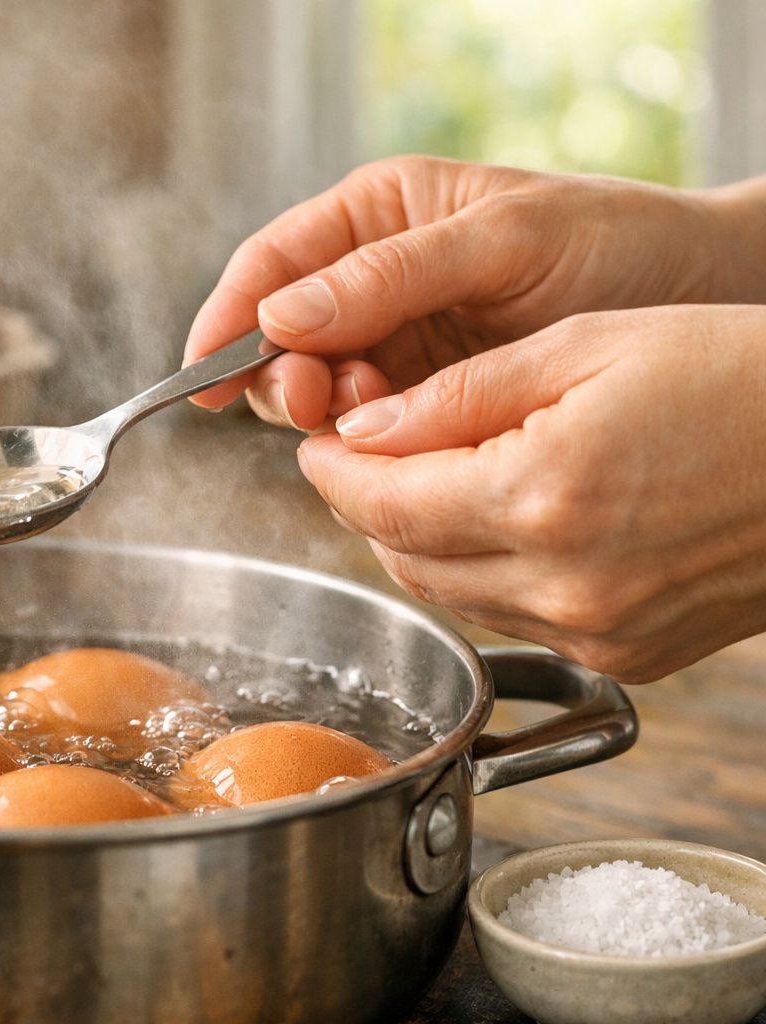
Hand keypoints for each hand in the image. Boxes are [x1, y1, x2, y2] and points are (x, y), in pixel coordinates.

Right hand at [184, 156, 754, 428]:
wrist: (705, 300)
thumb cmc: (617, 242)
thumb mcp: (505, 240)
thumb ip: (391, 276)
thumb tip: (281, 316)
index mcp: (376, 217)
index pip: (271, 266)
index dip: (226, 321)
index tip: (201, 377)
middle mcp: (372, 282)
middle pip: (279, 338)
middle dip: (284, 376)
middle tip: (319, 402)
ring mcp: (398, 344)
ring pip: (318, 391)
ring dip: (330, 414)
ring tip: (383, 411)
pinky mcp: (427, 400)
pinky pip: (369, 429)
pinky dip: (371, 445)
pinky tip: (405, 438)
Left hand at [295, 305, 765, 682]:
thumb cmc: (739, 375)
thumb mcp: (585, 349)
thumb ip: (456, 396)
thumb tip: (361, 430)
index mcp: (540, 497)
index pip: (378, 502)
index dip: (332, 468)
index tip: (319, 438)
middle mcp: (562, 584)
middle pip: (400, 556)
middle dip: (366, 503)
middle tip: (366, 451)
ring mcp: (598, 630)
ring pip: (447, 595)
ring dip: (416, 541)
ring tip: (427, 477)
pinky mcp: (629, 655)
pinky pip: (511, 618)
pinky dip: (481, 574)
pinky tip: (499, 521)